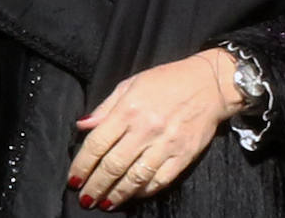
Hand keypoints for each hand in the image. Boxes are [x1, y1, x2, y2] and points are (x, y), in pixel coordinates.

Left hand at [68, 49, 241, 208]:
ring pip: (134, 178)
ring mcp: (166, 144)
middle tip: (86, 198)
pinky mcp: (183, 156)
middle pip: (113, 166)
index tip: (73, 180)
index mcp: (130, 109)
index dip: (82, 166)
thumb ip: (106, 106)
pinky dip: (143, 192)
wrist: (210, 83)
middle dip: (95, 187)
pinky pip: (159, 181)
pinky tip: (132, 195)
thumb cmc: (168, 80)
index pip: (98, 144)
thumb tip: (82, 125)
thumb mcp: (133, 83)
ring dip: (116, 195)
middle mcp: (146, 128)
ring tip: (104, 203)